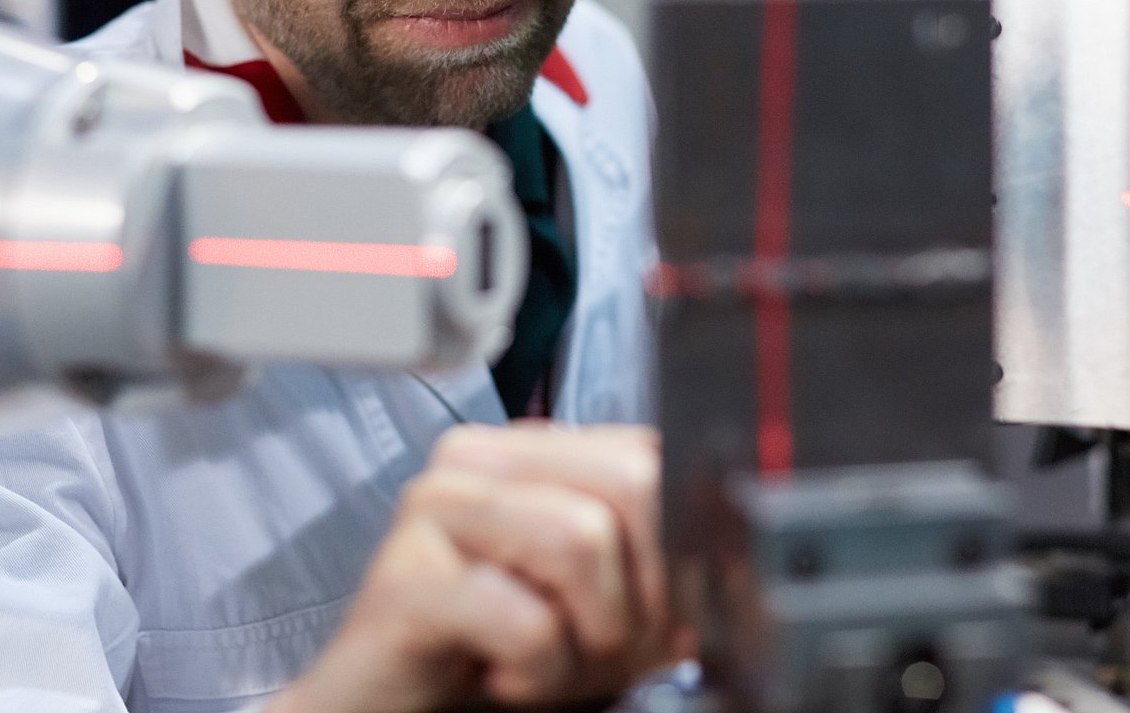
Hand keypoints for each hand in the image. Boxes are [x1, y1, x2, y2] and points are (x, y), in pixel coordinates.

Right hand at [275, 423, 688, 712]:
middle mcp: (479, 459)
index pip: (654, 451)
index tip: (676, 613)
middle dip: (645, 587)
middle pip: (631, 479)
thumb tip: (725, 567)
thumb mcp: (600, 609)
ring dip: (588, 635)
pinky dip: (538, 671)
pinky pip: (526, 619)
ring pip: (582, 537)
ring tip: (548, 662)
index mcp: (534, 450)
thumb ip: (658, 570)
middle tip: (608, 645)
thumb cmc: (498, 657)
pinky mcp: (404, 579)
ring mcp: (435, 507)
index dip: (686, 543)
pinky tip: (503, 679)